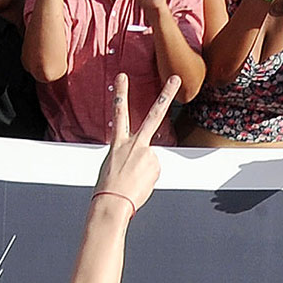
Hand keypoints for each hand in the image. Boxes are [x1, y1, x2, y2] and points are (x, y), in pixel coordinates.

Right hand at [92, 71, 179, 209]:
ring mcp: (148, 154)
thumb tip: (142, 158)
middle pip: (154, 115)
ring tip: (132, 183)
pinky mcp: (156, 166)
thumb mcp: (111, 166)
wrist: (111, 204)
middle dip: (165, 95)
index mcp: (118, 143)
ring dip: (143, 172)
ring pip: (151, 160)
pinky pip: (154, 171)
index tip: (122, 78)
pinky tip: (138, 186)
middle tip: (175, 79)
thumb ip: (127, 155)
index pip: (119, 113)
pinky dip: (147, 180)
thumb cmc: (107, 189)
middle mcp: (134, 144)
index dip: (120, 94)